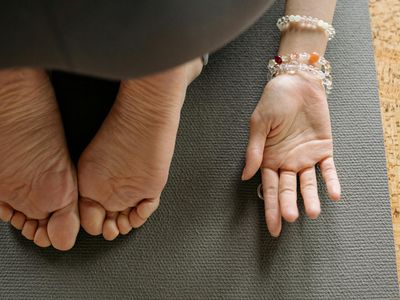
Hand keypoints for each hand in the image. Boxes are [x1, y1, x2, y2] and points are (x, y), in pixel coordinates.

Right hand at [241, 71, 340, 236]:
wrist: (297, 83)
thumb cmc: (274, 101)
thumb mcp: (259, 124)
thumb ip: (254, 150)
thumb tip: (246, 175)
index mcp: (268, 159)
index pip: (269, 188)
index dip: (270, 207)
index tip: (273, 227)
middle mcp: (286, 162)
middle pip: (287, 189)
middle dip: (287, 205)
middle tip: (289, 219)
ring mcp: (305, 157)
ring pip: (308, 183)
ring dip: (310, 197)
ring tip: (312, 212)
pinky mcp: (323, 149)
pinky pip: (328, 168)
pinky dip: (331, 181)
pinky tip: (333, 194)